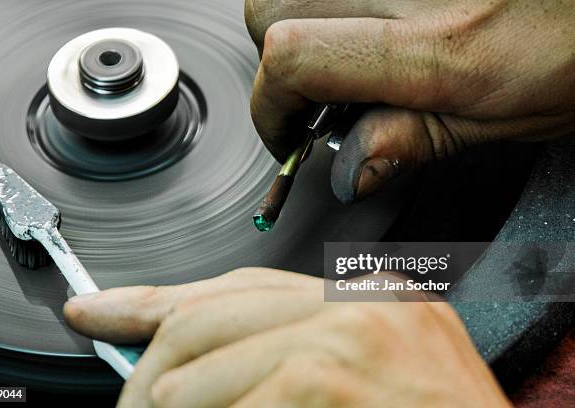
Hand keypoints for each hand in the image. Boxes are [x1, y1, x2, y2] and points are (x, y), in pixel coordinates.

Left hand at [63, 269, 508, 406]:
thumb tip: (184, 367)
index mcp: (359, 295)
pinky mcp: (342, 373)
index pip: (236, 287)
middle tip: (126, 402)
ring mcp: (354, 329)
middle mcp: (357, 299)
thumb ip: (276, 356)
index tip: (99, 310)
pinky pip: (249, 396)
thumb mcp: (354, 374)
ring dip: (170, 399)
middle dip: (151, 361)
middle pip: (213, 313)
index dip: (155, 301)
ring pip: (214, 354)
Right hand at [245, 0, 574, 202]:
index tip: (286, 133)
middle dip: (277, 60)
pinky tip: (371, 15)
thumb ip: (410, 141)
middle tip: (321, 89)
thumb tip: (348, 175)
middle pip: (270, 9)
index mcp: (436, 49)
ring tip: (348, 46)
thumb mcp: (494, 119)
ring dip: (299, 20)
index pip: (294, 59)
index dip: (269, 107)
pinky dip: (332, 0)